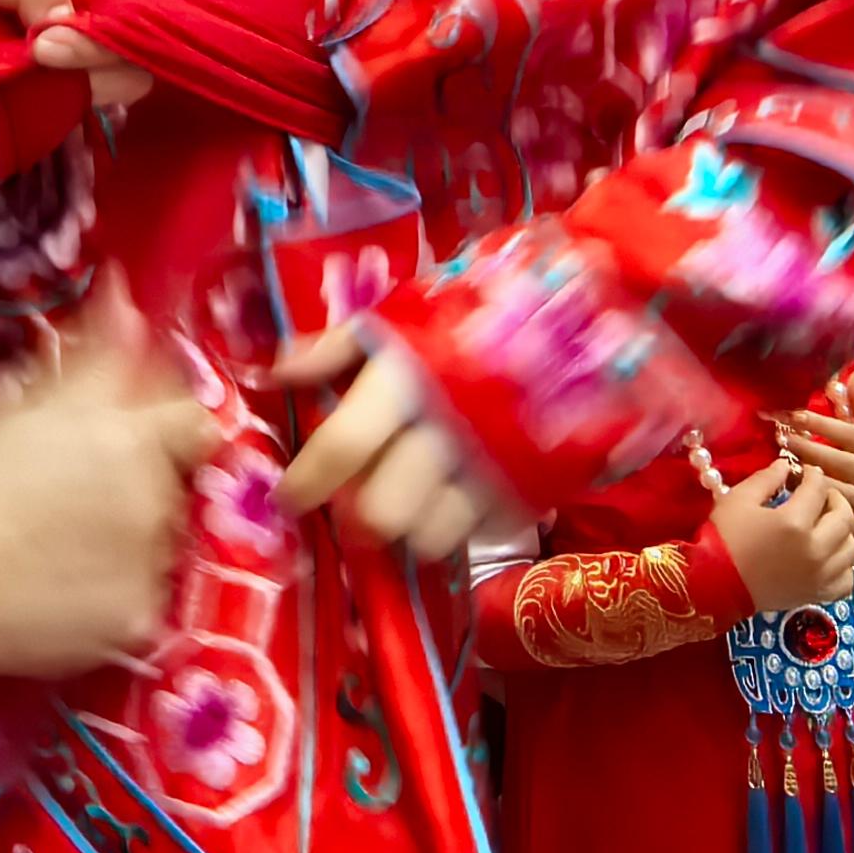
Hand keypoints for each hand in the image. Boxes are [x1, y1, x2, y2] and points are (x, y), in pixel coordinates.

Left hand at [0, 0, 151, 109]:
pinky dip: (68, 112)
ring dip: (86, 88)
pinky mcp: (49, 105)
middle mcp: (80, 24)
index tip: (49, 46)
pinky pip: (83, 111)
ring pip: (118, 85)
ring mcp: (68, 68)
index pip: (126, 7)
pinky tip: (34, 107)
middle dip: (102, 63)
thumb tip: (76, 16)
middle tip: (35, 62)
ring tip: (27, 84)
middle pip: (132, 53)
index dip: (105, 31)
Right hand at [0, 279, 217, 681]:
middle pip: (172, 482)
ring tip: (58, 547)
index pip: (193, 420)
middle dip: (137, 481)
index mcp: (131, 439)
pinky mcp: (138, 623)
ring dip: (126, 538)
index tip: (127, 435)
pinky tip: (61, 591)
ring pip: (157, 542)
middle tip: (72, 493)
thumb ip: (90, 356)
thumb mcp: (17, 405)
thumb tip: (127, 296)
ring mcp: (152, 568)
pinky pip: (140, 599)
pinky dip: (112, 594)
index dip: (164, 424)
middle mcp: (156, 501)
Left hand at [268, 326, 517, 560]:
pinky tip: (456, 497)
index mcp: (412, 378)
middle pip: (383, 511)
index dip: (307, 479)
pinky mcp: (535, 490)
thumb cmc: (473, 317)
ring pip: (430, 536)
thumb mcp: (403, 317)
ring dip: (410, 526)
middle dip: (361, 514)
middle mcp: (451, 428)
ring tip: (411, 501)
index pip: (344, 445)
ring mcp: (498, 466)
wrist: (577, 321)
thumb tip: (276, 372)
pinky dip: (461, 524)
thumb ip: (337, 348)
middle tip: (359, 500)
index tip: (288, 497)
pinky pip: (480, 535)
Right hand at [692, 444, 853, 613]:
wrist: (714, 584)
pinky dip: (843, 567)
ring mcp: (820, 575)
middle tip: (820, 495)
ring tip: (827, 526)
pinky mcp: (818, 594)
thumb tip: (786, 466)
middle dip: (834, 498)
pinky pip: (847, 579)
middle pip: (844, 516)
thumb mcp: (739, 499)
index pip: (818, 488)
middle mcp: (815, 549)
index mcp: (794, 522)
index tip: (806, 473)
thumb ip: (766, 479)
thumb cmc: (723, 538)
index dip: (813, 475)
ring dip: (843, 532)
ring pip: (852, 548)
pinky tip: (829, 558)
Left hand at [784, 363, 853, 553]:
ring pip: (842, 493)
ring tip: (784, 468)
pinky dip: (823, 512)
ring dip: (811, 482)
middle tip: (781, 439)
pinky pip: (844, 523)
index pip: (853, 436)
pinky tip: (801, 504)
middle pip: (844, 463)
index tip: (793, 415)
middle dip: (810, 450)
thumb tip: (853, 373)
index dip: (823, 424)